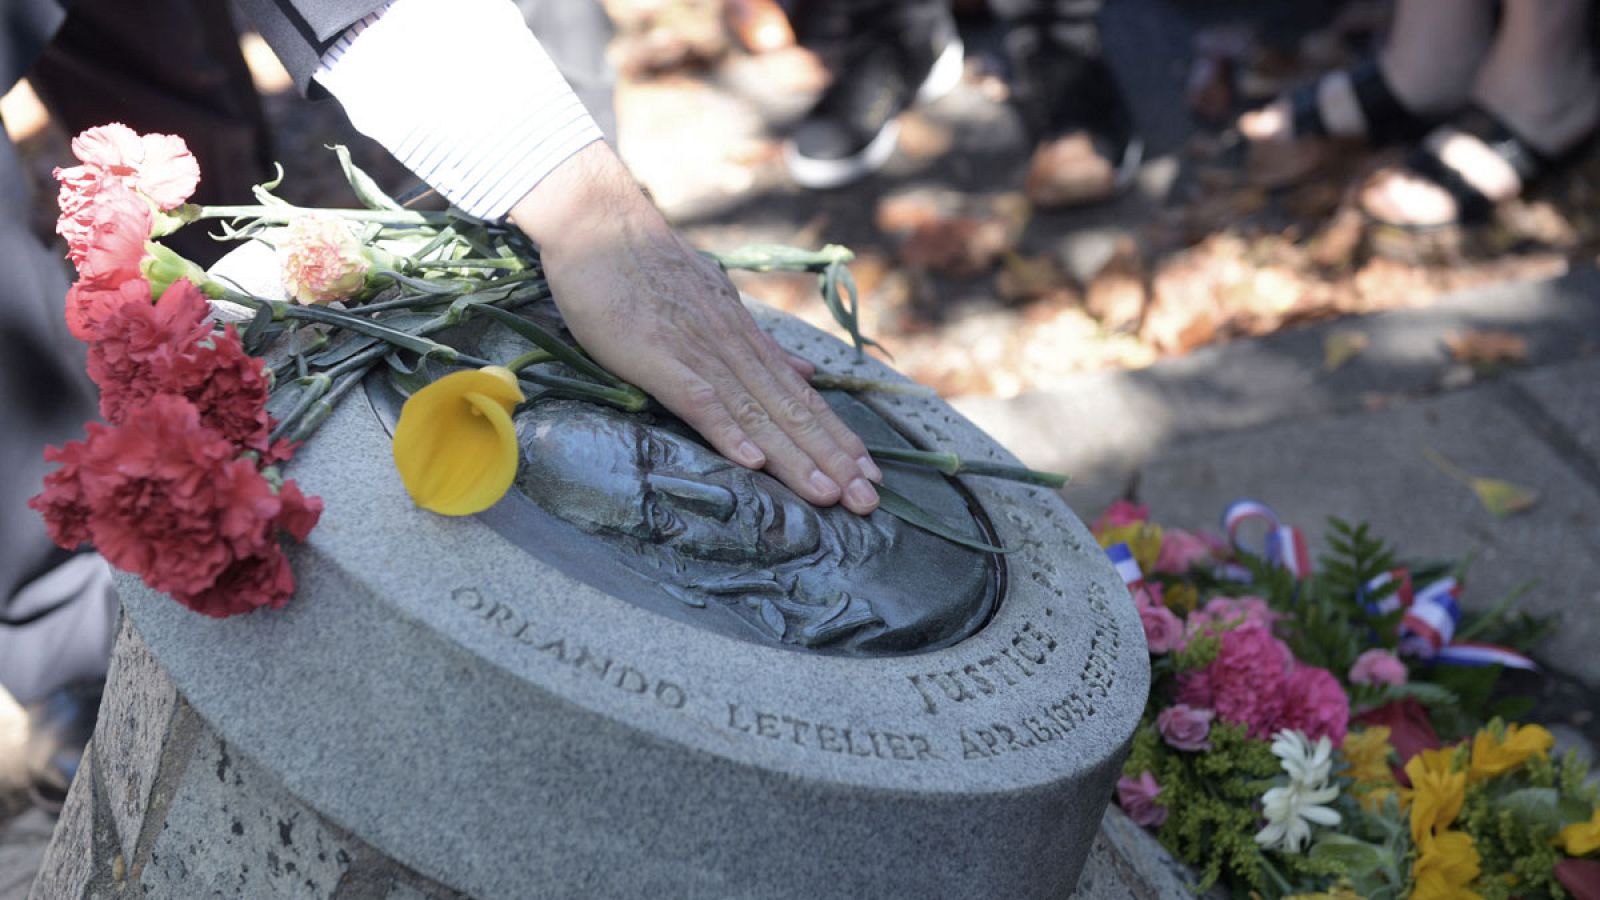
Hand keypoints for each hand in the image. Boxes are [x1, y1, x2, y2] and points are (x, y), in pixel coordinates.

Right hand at [508, 143, 880, 513]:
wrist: (599, 223)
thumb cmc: (647, 266)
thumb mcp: (716, 301)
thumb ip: (758, 344)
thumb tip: (806, 375)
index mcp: (745, 340)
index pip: (802, 397)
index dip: (837, 437)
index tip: (870, 472)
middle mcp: (734, 348)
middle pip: (791, 412)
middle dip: (832, 459)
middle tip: (869, 502)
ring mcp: (698, 352)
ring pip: (757, 413)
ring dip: (794, 457)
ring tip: (830, 496)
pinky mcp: (658, 357)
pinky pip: (699, 400)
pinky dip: (728, 432)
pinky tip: (753, 463)